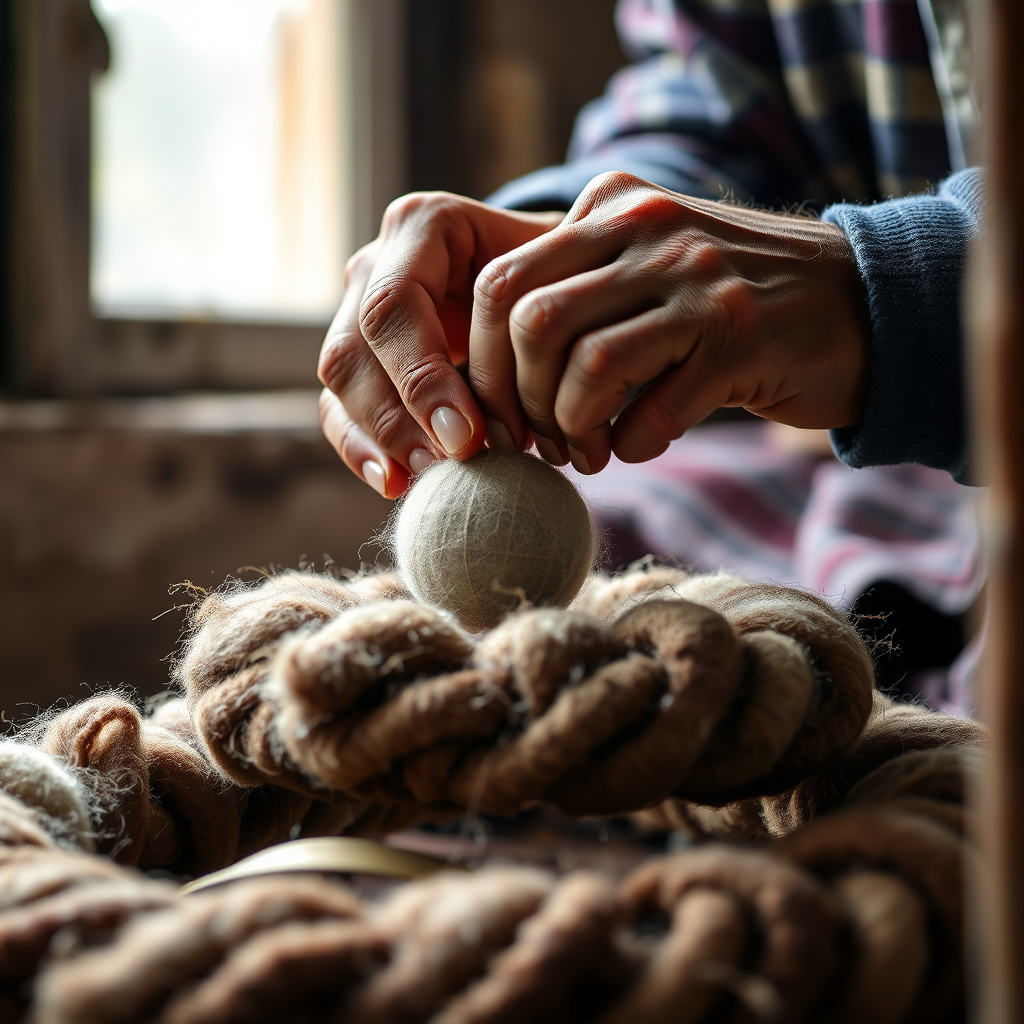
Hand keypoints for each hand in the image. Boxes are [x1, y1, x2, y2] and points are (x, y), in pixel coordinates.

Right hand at [318, 193, 561, 497]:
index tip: (469, 436)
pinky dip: (363, 449)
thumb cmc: (560, 273)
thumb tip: (534, 399)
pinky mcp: (358, 359)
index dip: (422, 376)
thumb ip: (542, 312)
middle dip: (399, 415)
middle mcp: (379, 263)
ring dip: (381, 437)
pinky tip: (396, 484)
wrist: (544, 274)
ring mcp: (358, 309)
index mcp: (425, 226)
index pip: (396, 304)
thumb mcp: (563, 273)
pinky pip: (337, 406)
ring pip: (340, 378)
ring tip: (429, 478)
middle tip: (451, 463)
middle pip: (356, 345)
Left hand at [469, 171, 870, 472]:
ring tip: (589, 451)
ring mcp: (700, 281)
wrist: (859, 301)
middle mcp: (652, 230)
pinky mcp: (741, 339)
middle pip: (530, 322)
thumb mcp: (648, 262)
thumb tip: (488, 366)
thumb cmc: (728, 300)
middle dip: (521, 400)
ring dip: (574, 428)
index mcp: (613, 206)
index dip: (483, 363)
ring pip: (587, 363)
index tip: (501, 413)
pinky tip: (640, 444)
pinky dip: (632, 444)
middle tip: (540, 440)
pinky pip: (652, 411)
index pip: (501, 281)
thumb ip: (578, 285)